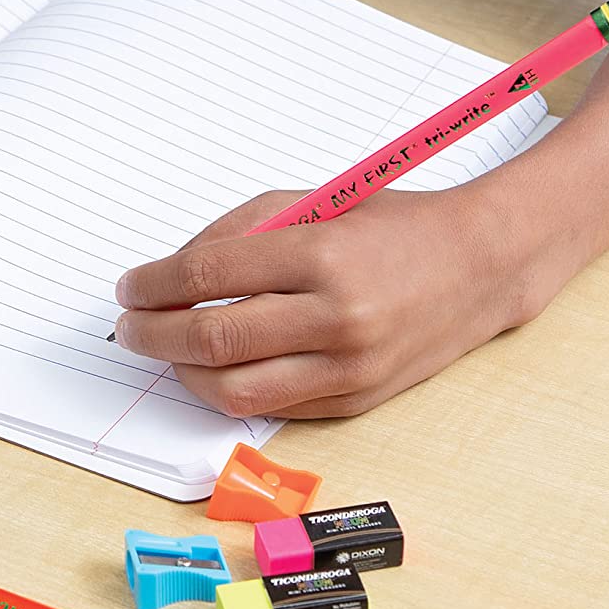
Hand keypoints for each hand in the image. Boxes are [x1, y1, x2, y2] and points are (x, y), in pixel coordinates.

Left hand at [111, 185, 552, 418]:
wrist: (479, 266)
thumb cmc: (391, 226)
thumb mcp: (315, 203)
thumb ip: (240, 233)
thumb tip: (172, 274)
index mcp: (322, 254)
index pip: (209, 275)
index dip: (156, 285)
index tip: (131, 287)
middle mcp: (337, 316)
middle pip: (214, 338)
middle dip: (155, 335)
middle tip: (130, 327)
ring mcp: (349, 366)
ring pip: (236, 389)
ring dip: (185, 373)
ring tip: (167, 351)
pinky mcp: (357, 399)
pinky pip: (275, 405)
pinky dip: (233, 389)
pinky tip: (215, 368)